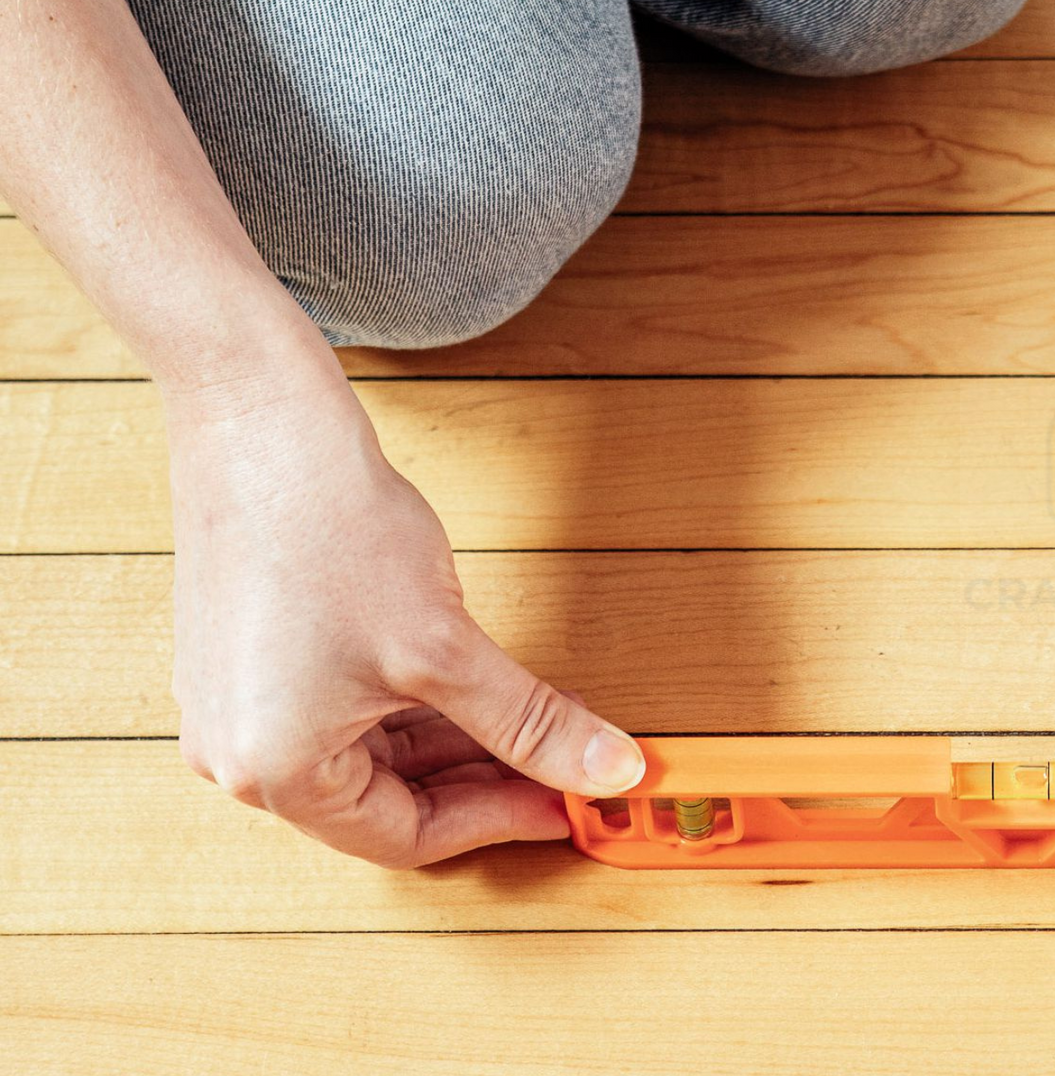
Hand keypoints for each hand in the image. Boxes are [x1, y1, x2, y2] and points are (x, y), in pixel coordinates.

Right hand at [167, 369, 645, 866]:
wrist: (263, 424)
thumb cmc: (329, 529)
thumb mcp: (447, 649)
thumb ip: (531, 723)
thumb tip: (609, 771)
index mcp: (273, 772)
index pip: (405, 839)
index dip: (497, 819)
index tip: (563, 804)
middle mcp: (237, 754)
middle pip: (385, 801)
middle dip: (480, 778)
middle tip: (558, 763)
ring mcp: (237, 706)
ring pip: (370, 755)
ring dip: (452, 742)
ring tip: (529, 718)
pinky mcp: (249, 661)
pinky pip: (342, 711)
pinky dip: (412, 707)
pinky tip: (472, 684)